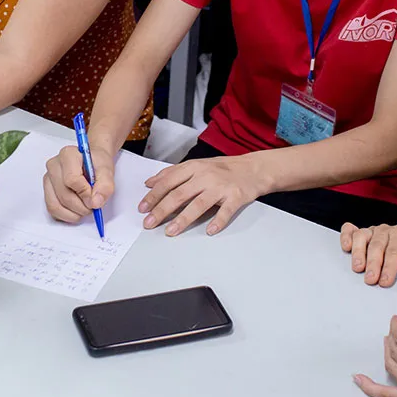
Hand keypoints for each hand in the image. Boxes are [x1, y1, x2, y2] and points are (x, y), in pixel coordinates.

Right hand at [43, 145, 114, 222]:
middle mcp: (54, 165)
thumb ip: (105, 186)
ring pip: (56, 204)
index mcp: (68, 155)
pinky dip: (66, 215)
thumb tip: (95, 202)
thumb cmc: (97, 165)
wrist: (92, 163)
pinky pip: (52, 209)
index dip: (85, 193)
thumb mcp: (107, 171)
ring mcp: (48, 179)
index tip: (94, 197)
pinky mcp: (47, 191)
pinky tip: (76, 211)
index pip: (72, 179)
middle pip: (64, 194)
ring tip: (85, 208)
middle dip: (81, 206)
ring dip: (73, 213)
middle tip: (92, 206)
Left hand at [139, 156, 268, 236]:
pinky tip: (209, 231)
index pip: (168, 182)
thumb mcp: (196, 165)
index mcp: (194, 167)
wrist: (253, 168)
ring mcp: (221, 186)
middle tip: (149, 223)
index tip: (142, 208)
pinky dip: (218, 221)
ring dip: (182, 219)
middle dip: (161, 210)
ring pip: (199, 204)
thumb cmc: (223, 169)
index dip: (154, 195)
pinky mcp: (236, 196)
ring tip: (170, 231)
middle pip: (179, 194)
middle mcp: (206, 176)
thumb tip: (149, 182)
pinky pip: (226, 211)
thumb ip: (173, 173)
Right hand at [341, 222, 396, 286]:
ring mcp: (372, 231)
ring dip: (358, 252)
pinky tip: (346, 247)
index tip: (385, 281)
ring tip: (357, 268)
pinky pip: (350, 230)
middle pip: (377, 245)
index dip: (389, 267)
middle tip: (370, 279)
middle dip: (373, 263)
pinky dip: (345, 237)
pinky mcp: (362, 232)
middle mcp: (386, 231)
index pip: (395, 251)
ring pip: (362, 236)